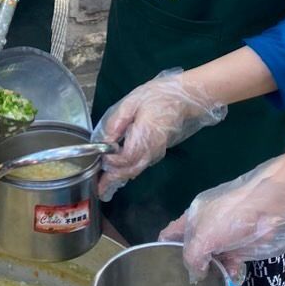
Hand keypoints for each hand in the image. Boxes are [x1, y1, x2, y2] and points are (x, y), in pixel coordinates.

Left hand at [94, 68, 225, 200]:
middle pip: (130, 170)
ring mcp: (156, 152)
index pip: (126, 158)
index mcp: (145, 136)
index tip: (99, 157)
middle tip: (99, 188)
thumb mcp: (132, 103)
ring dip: (120, 177)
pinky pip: (141, 165)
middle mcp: (152, 149)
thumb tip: (104, 141)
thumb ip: (116, 123)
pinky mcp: (158, 152)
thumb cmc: (158, 97)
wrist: (185, 98)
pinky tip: (118, 171)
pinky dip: (128, 171)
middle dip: (113, 179)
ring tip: (104, 184)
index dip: (111, 161)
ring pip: (136, 170)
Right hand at [160, 160, 284, 281]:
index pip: (168, 234)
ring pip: (210, 259)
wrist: (269, 208)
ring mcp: (223, 237)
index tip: (159, 270)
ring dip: (210, 272)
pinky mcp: (240, 246)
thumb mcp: (204, 237)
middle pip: (190, 250)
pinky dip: (228, 270)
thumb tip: (196, 276)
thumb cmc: (230, 217)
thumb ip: (192, 258)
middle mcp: (204, 228)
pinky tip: (228, 280)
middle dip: (189, 267)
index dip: (161, 249)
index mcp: (190, 219)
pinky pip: (229, 262)